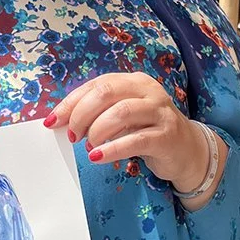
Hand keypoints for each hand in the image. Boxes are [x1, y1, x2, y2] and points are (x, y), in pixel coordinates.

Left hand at [46, 72, 209, 192]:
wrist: (186, 150)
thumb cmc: (147, 131)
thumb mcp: (122, 117)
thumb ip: (98, 114)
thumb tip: (61, 122)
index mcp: (133, 81)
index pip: (96, 85)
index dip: (71, 103)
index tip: (52, 121)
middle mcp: (148, 91)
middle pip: (106, 93)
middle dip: (81, 115)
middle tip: (73, 136)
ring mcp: (160, 111)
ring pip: (121, 113)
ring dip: (97, 131)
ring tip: (89, 146)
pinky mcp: (167, 135)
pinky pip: (136, 139)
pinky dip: (112, 149)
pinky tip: (98, 157)